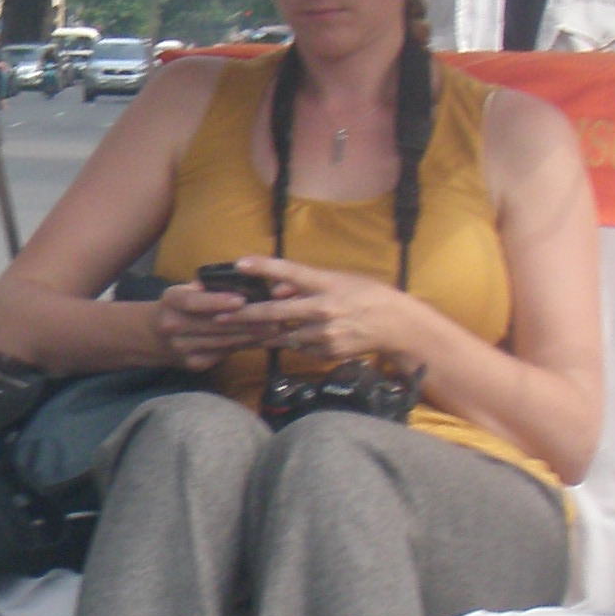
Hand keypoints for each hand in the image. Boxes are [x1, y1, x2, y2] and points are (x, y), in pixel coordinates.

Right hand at [149, 275, 283, 372]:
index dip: (217, 302)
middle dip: (248, 321)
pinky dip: (246, 346)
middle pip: (214, 325)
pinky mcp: (195, 364)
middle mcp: (174, 326)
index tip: (241, 300)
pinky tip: (264, 341)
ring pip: (224, 342)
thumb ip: (208, 287)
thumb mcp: (185, 290)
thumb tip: (244, 278)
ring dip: (252, 336)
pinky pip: (225, 354)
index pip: (194, 302)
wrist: (153, 337)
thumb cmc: (178, 306)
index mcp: (171, 302)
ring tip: (277, 329)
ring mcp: (183, 349)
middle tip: (276, 316)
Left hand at [233, 256, 434, 382]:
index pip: (289, 271)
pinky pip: (301, 348)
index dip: (262, 267)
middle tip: (220, 315)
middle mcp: (322, 309)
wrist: (395, 325)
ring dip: (269, 333)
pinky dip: (295, 342)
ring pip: (284, 335)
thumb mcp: (338, 280)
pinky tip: (298, 337)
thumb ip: (305, 284)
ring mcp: (324, 333)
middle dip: (244, 315)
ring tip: (248, 330)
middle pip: (274, 313)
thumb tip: (275, 290)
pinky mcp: (327, 352)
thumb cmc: (366, 295)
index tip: (239, 264)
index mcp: (325, 284)